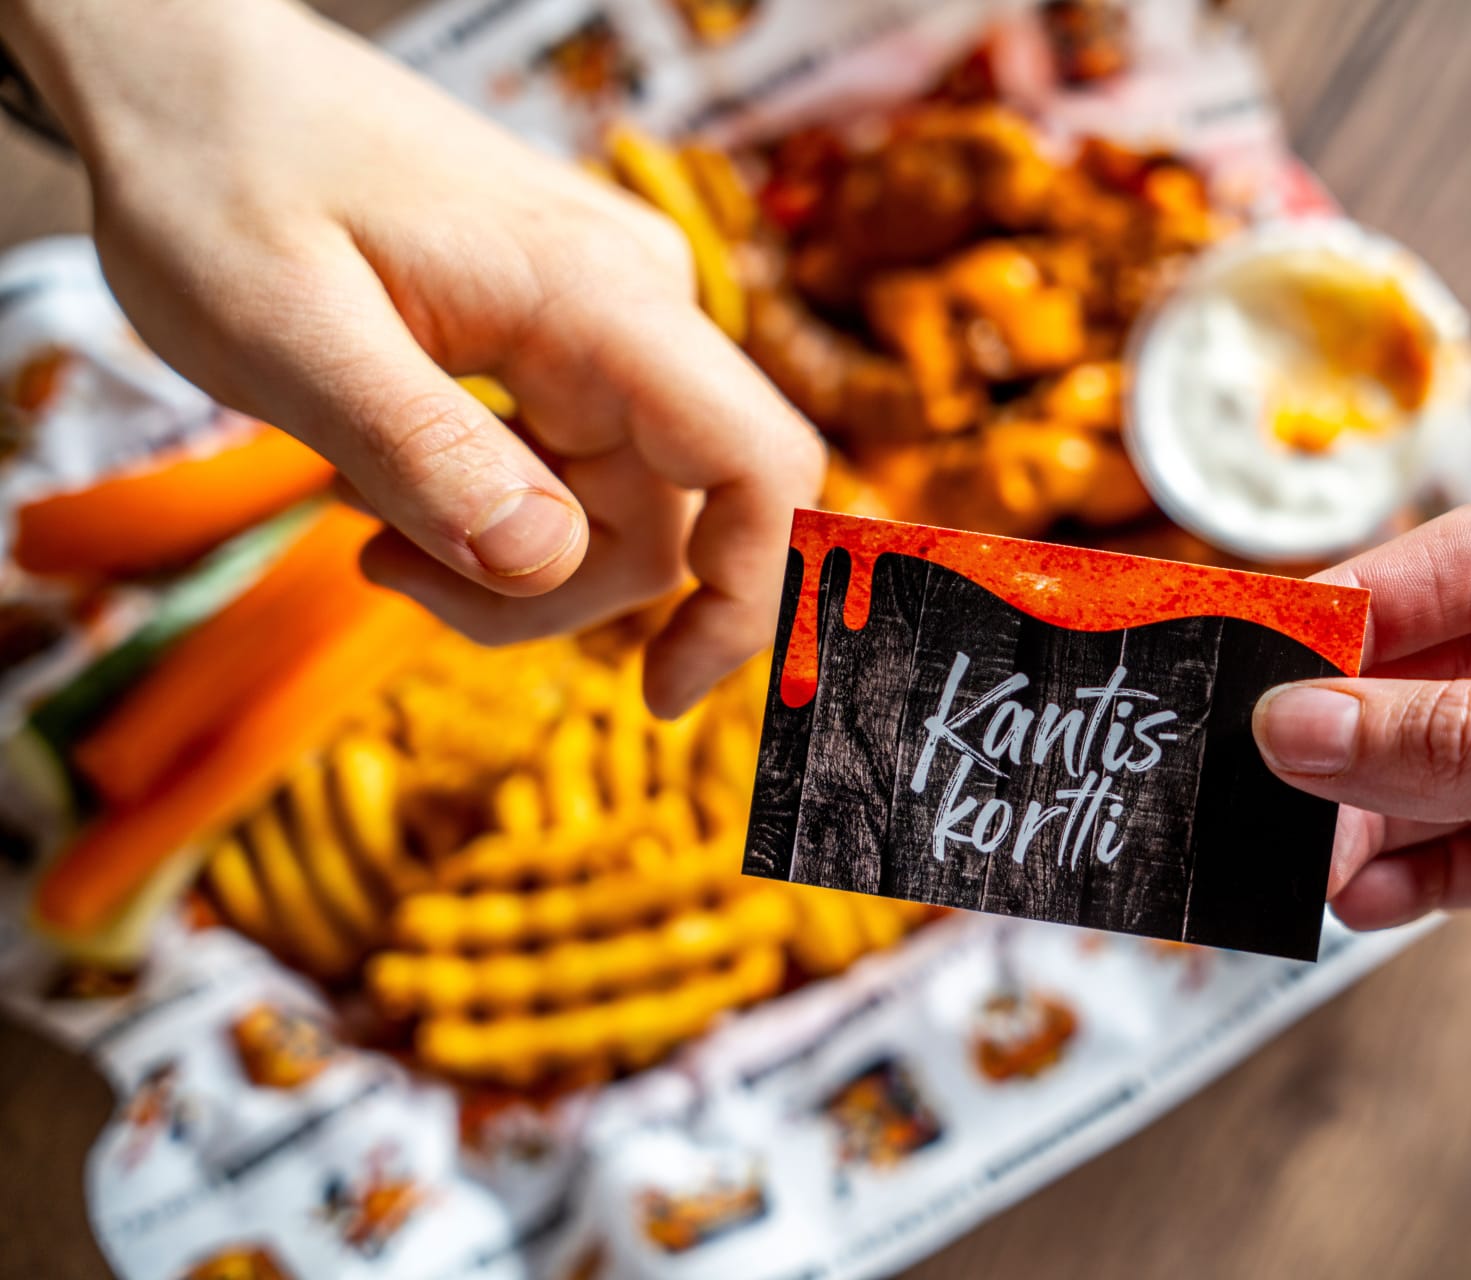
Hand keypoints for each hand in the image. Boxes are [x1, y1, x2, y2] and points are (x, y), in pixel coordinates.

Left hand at [0, 0, 821, 714]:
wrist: (189, 72)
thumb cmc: (222, 177)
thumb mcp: (287, 334)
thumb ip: (425, 451)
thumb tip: (552, 564)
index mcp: (599, 300)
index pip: (759, 465)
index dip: (750, 598)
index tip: (664, 698)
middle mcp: (635, 307)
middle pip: (671, 522)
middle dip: (549, 596)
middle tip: (393, 580)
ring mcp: (608, 320)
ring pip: (616, 509)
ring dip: (504, 559)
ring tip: (367, 527)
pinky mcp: (571, 335)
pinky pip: (575, 466)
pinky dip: (490, 510)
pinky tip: (386, 479)